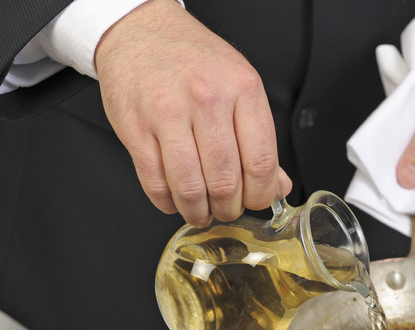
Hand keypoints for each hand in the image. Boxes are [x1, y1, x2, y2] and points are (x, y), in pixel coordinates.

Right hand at [94, 0, 291, 225]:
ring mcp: (167, 113)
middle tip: (226, 210)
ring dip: (197, 211)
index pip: (260, 161)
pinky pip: (154, 182)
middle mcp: (207, 98)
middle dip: (228, 208)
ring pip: (190, 186)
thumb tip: (278, 186)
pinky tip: (174, 200)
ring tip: (200, 212)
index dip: (260, 195)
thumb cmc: (193, 60)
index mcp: (242, 88)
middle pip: (225, 180)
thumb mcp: (238, 85)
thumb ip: (259, 138)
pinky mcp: (135, 127)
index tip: (255, 202)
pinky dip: (167, 202)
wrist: (141, 32)